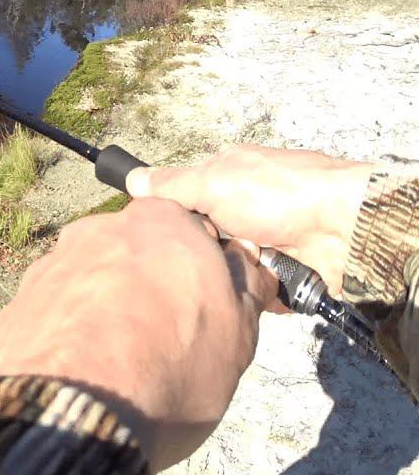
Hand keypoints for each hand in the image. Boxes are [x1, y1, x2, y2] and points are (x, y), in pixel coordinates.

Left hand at [0, 199, 276, 471]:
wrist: (68, 413)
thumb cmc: (166, 372)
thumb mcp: (236, 336)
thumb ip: (243, 288)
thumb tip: (243, 264)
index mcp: (159, 223)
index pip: (190, 231)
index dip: (200, 271)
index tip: (204, 308)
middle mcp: (97, 231)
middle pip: (133, 254)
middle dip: (147, 288)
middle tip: (162, 342)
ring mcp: (50, 264)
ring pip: (90, 282)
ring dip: (103, 311)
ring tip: (118, 365)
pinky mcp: (16, 301)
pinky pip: (53, 311)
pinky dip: (67, 334)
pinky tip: (79, 371)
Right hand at [125, 145, 371, 294]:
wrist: (343, 228)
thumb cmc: (279, 193)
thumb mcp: (214, 179)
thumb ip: (171, 184)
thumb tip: (130, 180)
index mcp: (225, 180)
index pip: (181, 202)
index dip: (167, 219)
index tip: (153, 233)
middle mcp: (241, 211)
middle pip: (196, 241)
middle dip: (192, 253)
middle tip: (186, 258)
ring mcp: (259, 244)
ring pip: (216, 270)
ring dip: (216, 275)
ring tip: (216, 278)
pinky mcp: (275, 275)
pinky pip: (244, 293)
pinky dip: (242, 296)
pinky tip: (236, 295)